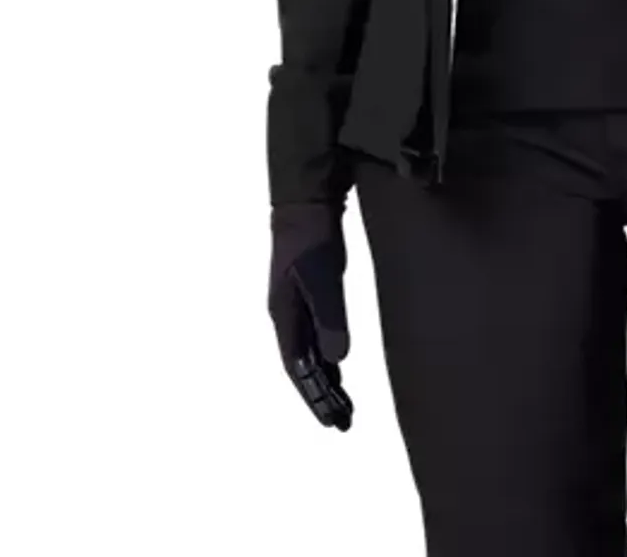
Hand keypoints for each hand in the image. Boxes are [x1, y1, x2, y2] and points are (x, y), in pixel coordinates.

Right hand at [269, 201, 354, 428]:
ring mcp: (296, 306)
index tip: (330, 420)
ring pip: (309, 353)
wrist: (304, 203)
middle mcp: (287, 317)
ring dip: (324, 379)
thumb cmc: (311, 240)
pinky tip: (337, 366)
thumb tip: (338, 359)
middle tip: (341, 422)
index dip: (313, 395)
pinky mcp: (308, 294)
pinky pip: (315, 337)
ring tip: (342, 405)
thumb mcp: (324, 278)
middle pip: (302, 367)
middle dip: (319, 396)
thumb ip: (330, 317)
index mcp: (285, 318)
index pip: (298, 368)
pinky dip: (326, 357)